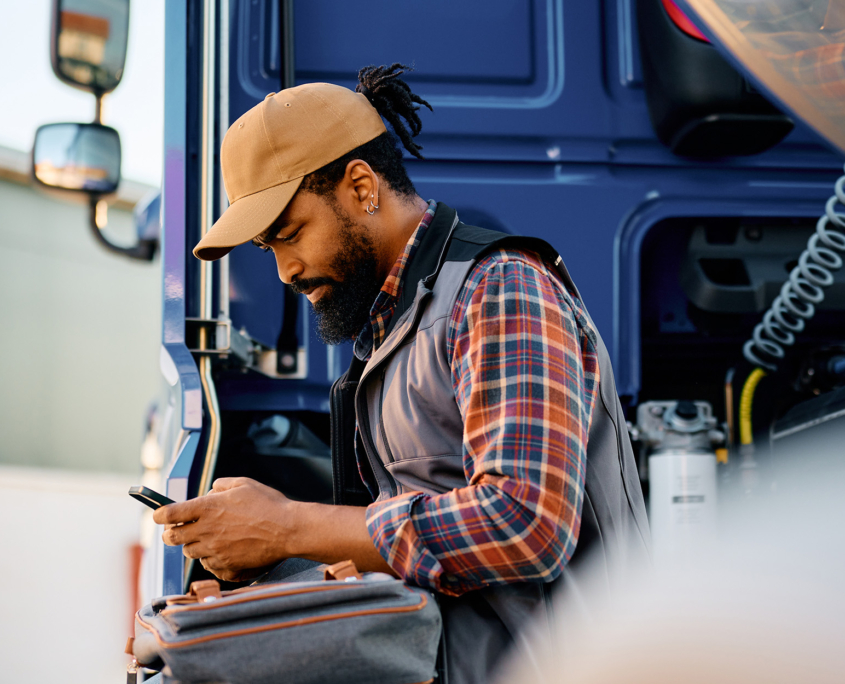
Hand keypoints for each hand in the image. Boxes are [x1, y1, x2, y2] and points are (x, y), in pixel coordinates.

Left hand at [153, 477, 294, 581]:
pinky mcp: (225, 565)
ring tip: (207, 538)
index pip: (169, 514)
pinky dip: (210, 559)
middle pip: (173, 538)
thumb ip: (220, 486)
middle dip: (171, 534)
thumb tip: (208, 493)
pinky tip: (222, 551)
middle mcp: (206, 531)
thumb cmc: (268, 504)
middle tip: (177, 530)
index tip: (158, 515)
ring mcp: (215, 550)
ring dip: (193, 545)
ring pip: (190, 552)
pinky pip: (208, 566)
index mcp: (207, 508)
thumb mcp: (243, 484)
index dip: (159, 514)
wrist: (288, 530)